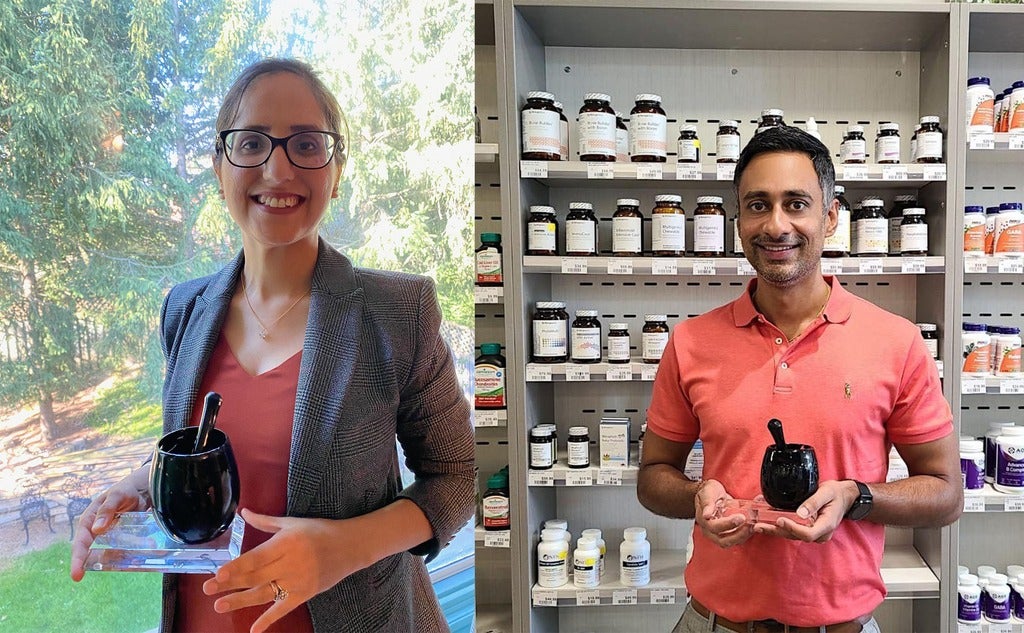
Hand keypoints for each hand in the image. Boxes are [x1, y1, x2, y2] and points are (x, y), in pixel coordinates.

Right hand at [70, 467, 150, 581]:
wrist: (142, 489)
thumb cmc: (125, 490)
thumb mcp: (116, 496)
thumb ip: (107, 510)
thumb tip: (96, 529)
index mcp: (90, 520)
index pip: (80, 541)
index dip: (77, 557)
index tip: (75, 575)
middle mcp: (96, 530)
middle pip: (88, 550)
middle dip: (84, 563)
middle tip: (78, 577)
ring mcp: (109, 535)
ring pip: (105, 552)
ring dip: (109, 562)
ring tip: (118, 567)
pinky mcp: (122, 538)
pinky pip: (121, 550)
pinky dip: (125, 556)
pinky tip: (133, 562)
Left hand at [202, 508, 371, 632]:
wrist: (350, 546)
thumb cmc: (320, 531)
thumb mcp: (293, 522)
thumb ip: (266, 521)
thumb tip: (243, 513)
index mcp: (287, 542)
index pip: (256, 558)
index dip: (236, 567)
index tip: (217, 574)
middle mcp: (291, 563)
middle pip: (255, 577)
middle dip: (230, 584)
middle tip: (207, 590)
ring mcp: (298, 581)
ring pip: (264, 594)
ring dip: (241, 601)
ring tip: (220, 606)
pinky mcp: (305, 594)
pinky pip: (283, 609)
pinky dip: (268, 620)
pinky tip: (254, 630)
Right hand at [693, 479, 753, 547]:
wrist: (712, 494)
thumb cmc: (709, 492)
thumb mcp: (707, 493)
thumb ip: (707, 504)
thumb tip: (706, 515)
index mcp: (704, 521)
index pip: (714, 527)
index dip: (728, 524)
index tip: (741, 517)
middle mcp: (710, 531)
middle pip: (724, 541)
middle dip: (739, 535)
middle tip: (749, 524)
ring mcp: (720, 534)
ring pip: (733, 542)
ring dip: (744, 535)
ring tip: (753, 524)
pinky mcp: (729, 534)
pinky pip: (738, 538)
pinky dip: (746, 533)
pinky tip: (753, 524)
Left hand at [753, 479, 857, 542]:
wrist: (843, 497)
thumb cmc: (836, 493)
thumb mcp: (827, 493)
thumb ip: (814, 502)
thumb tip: (801, 513)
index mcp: (826, 526)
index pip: (807, 533)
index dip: (792, 528)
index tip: (780, 519)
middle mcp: (819, 533)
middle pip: (795, 536)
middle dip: (776, 530)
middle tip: (759, 526)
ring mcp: (813, 533)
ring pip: (791, 534)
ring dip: (774, 529)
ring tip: (758, 525)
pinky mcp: (807, 529)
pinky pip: (792, 529)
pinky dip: (779, 525)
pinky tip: (766, 520)